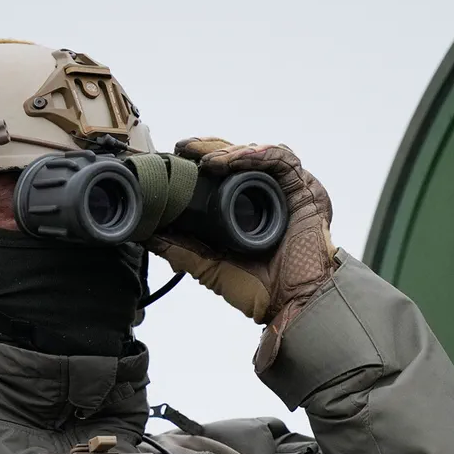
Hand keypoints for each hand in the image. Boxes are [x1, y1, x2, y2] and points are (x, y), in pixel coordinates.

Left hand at [147, 138, 337, 359]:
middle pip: (239, 158)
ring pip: (258, 154)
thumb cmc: (261, 290)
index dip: (200, 160)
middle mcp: (269, 196)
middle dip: (210, 148)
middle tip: (184, 149)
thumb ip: (181, 250)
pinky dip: (256, 156)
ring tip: (206, 160)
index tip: (173, 158)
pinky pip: (282, 160)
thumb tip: (146, 237)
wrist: (294, 304)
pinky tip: (233, 161)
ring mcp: (288, 191)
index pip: (223, 173)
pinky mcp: (306, 189)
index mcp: (248, 210)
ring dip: (229, 151)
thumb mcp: (209, 266)